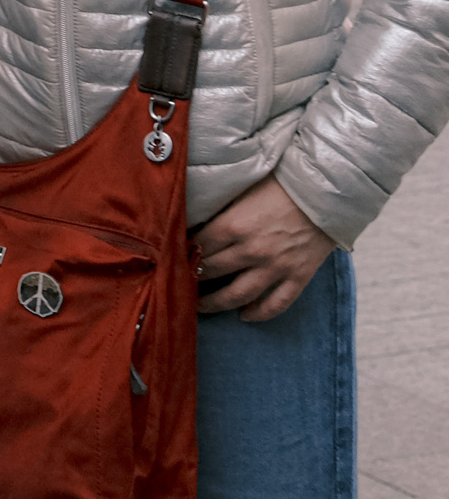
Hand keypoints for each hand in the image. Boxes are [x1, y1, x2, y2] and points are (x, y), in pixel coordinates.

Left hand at [193, 175, 337, 320]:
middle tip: (179, 282)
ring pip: (238, 295)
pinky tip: (245, 316)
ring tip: (201, 307)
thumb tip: (198, 220)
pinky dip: (259, 313)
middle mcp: (251, 250)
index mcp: (232, 225)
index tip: (172, 257)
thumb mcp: (242, 189)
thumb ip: (223, 208)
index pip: (197, 246)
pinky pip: (276, 304)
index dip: (182, 252)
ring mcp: (276, 266)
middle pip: (211, 270)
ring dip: (216, 303)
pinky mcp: (298, 276)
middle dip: (192, 277)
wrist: (326, 191)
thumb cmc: (281, 182)